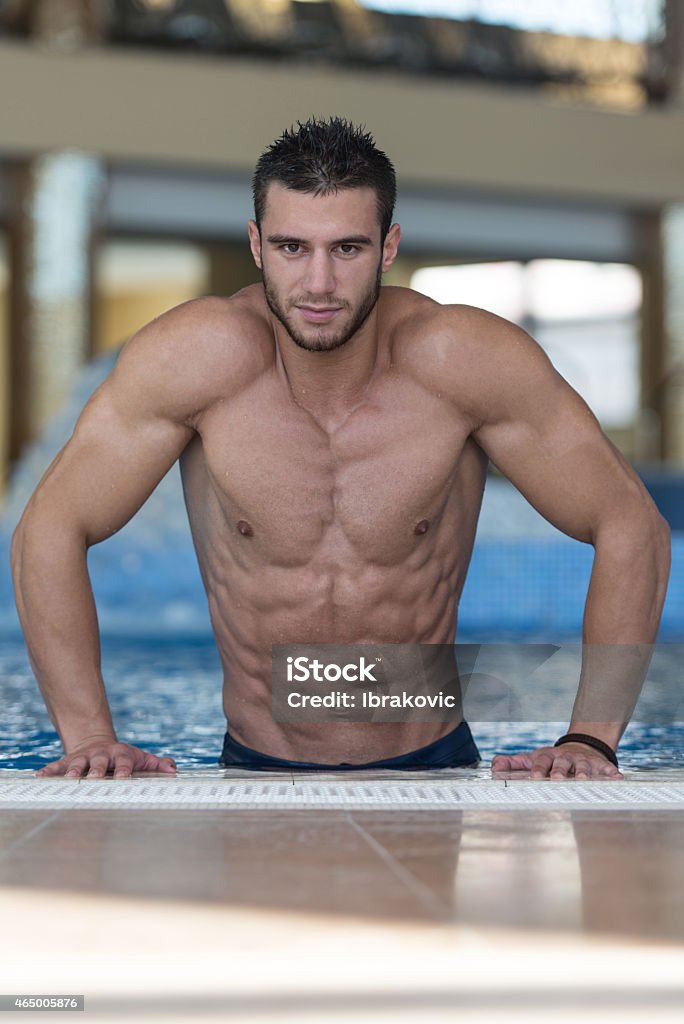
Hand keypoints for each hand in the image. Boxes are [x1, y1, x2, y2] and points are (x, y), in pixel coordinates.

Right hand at [36, 738, 176, 778]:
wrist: (98, 743)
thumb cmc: (124, 758)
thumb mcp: (142, 759)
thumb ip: (158, 765)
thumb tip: (173, 770)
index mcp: (121, 754)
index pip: (125, 761)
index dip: (125, 770)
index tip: (124, 779)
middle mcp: (101, 755)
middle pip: (99, 762)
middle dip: (96, 771)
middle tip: (93, 780)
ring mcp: (84, 758)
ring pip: (77, 764)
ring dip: (72, 772)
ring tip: (68, 780)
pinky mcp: (68, 762)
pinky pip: (57, 766)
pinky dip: (49, 771)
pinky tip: (39, 777)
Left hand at [491, 742, 622, 779]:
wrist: (579, 748)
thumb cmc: (550, 760)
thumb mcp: (531, 760)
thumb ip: (512, 764)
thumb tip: (493, 766)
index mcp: (546, 757)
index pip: (541, 762)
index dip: (538, 769)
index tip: (535, 778)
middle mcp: (564, 758)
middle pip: (561, 763)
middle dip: (559, 771)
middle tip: (557, 779)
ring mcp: (582, 761)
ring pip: (583, 765)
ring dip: (584, 772)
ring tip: (583, 779)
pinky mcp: (599, 765)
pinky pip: (607, 768)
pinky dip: (611, 772)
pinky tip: (618, 778)